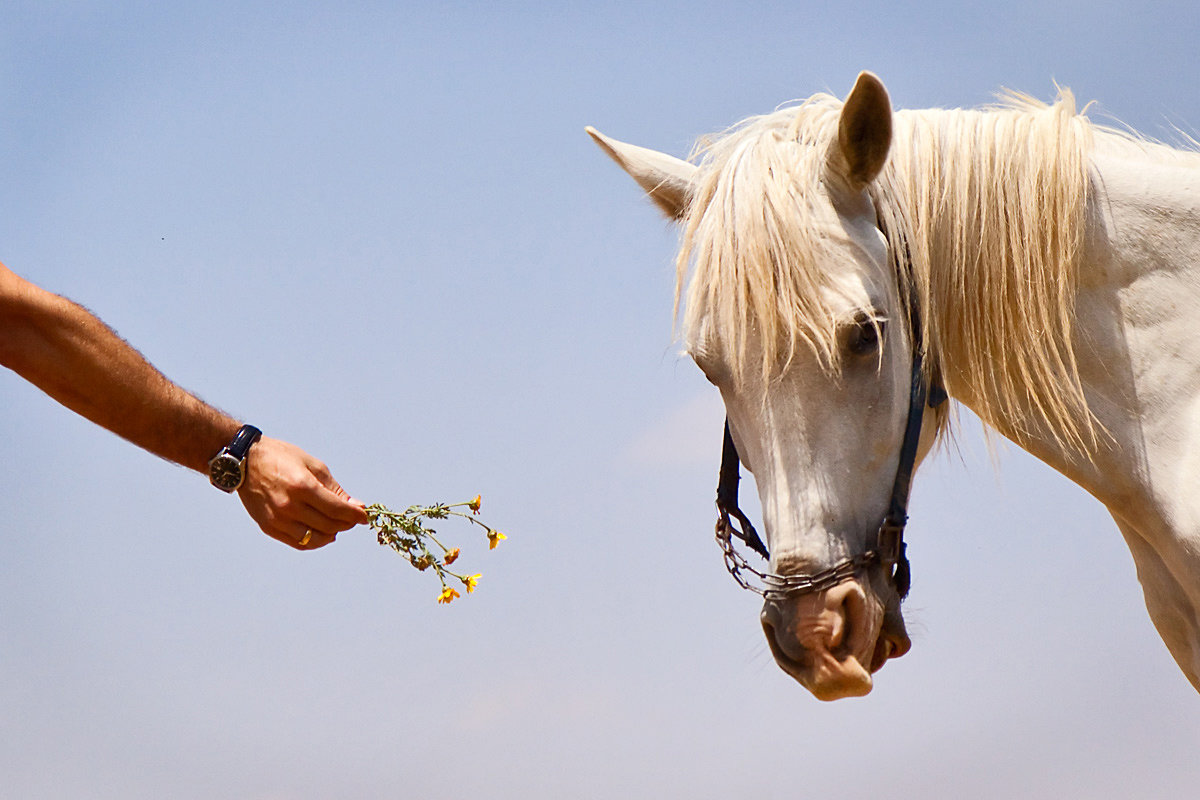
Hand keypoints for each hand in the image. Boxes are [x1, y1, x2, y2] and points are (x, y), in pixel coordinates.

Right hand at [236, 435, 368, 549]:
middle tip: (352, 518)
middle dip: (346, 523)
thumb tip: (354, 506)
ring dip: (332, 534)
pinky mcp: (268, 527)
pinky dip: (314, 541)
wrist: (245, 461)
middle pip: (328, 525)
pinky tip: (322, 533)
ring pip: (315, 538)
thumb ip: (334, 489)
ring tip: (337, 525)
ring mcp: (277, 520)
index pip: (337, 509)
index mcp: (302, 487)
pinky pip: (298, 543)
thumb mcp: (313, 465)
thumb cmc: (281, 458)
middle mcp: (289, 506)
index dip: (355, 515)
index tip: (365, 516)